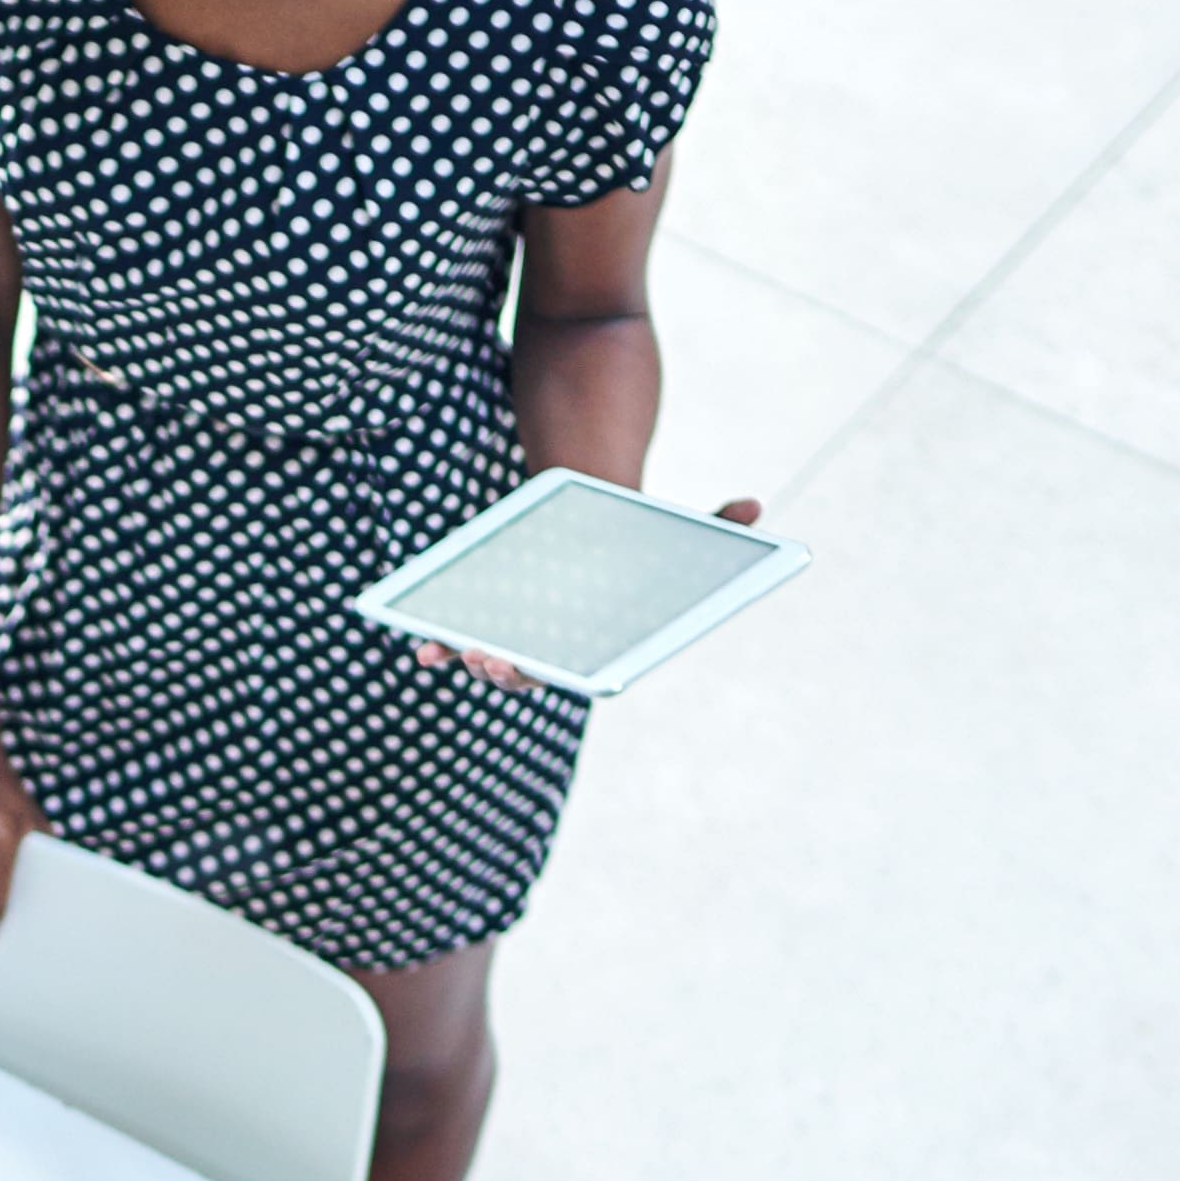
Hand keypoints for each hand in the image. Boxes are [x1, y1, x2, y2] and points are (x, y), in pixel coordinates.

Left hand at [410, 495, 757, 687]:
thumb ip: (713, 525)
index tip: (535, 665)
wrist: (591, 529)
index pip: (579, 671)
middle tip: (491, 658)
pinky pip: (460, 641)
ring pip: (492, 661)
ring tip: (457, 651)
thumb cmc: (633, 540)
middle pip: (529, 673)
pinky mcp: (489, 621)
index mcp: (599, 642)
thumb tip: (756, 506)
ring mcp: (520, 638)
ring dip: (472, 661)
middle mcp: (559, 650)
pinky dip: (440, 646)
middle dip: (507, 671)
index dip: (555, 674)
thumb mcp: (671, 531)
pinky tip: (423, 647)